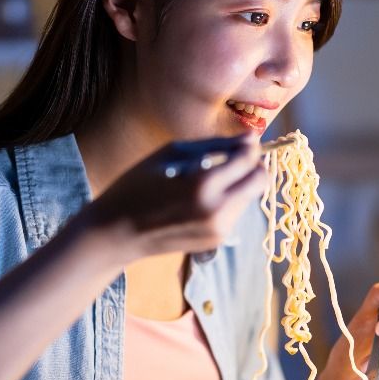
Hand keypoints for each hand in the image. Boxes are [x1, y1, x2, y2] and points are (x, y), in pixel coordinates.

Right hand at [89, 133, 266, 258]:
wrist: (118, 232)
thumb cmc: (139, 184)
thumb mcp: (172, 153)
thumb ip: (216, 145)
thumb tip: (251, 138)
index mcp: (203, 184)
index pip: (248, 159)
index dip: (248, 146)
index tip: (241, 141)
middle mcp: (216, 210)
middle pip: (260, 181)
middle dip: (252, 166)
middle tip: (231, 159)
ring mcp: (218, 230)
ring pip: (250, 197)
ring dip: (238, 184)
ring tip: (205, 181)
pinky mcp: (216, 241)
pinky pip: (235, 212)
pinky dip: (226, 201)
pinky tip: (198, 200)